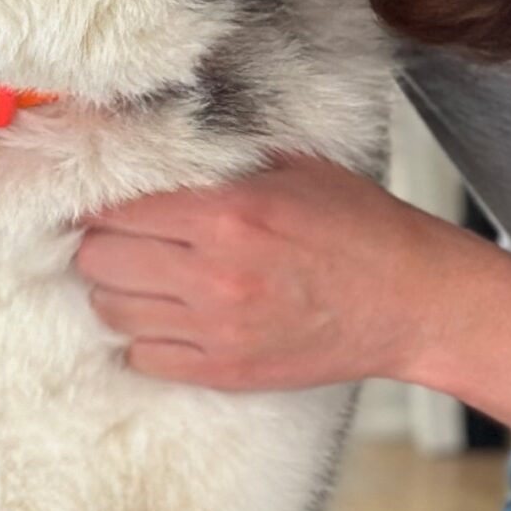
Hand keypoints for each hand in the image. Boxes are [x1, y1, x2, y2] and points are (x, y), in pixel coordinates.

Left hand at [72, 150, 471, 390]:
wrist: (411, 303)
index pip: (117, 207)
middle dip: (103, 244)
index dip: (106, 201)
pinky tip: (170, 317)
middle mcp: (214, 274)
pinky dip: (144, 338)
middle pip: (99, 259)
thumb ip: (222, 157)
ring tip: (148, 276)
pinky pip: (142, 358)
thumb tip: (156, 140)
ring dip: (119, 290)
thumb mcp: (295, 167)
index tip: (112, 200)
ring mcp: (217, 330)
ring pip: (111, 311)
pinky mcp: (224, 371)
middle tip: (127, 237)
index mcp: (229, 214)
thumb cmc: (360, 229)